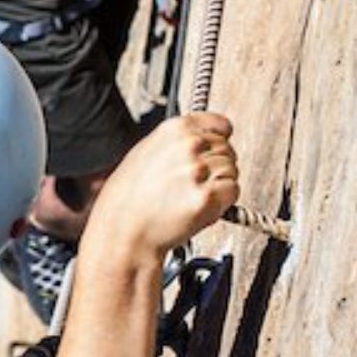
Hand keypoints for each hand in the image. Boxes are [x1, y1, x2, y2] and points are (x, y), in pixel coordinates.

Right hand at [79, 112, 239, 271]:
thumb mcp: (145, 153)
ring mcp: (199, 170)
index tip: (218, 149)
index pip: (220, 125)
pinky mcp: (207, 196)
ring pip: (232, 171)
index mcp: (174, 130)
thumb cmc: (127, 199)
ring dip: (219, 185)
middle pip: (227, 150)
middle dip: (217, 167)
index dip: (221, 140)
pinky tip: (201, 206)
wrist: (123, 231)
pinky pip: (232, 191)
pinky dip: (223, 202)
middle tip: (197, 184)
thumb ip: (176, 143)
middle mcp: (189, 145)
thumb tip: (201, 140)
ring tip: (193, 196)